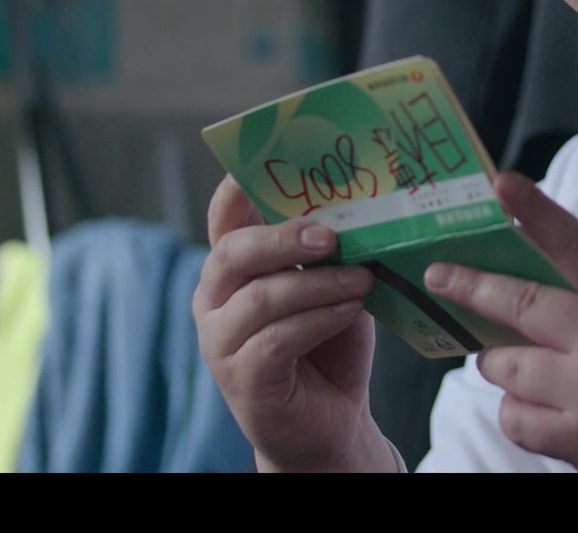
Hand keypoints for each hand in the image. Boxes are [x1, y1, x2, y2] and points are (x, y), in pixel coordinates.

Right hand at [192, 175, 397, 472]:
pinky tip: (351, 310)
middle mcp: (215, 298)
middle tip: (332, 233)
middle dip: (283, 237)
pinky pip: (277, 340)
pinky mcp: (242, 379)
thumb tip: (362, 199)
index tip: (271, 157)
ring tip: (362, 278)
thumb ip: (329, 247)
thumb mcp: (332, 282)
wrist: (332, 421)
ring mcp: (221, 341)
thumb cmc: (330, 341)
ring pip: (261, 298)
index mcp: (233, 265)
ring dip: (317, 283)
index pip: (224, 217)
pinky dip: (319, 319)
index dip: (238, 186)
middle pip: (233, 252)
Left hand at [424, 171, 577, 471]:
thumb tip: (534, 295)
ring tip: (509, 361)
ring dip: (497, 361)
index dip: (537, 212)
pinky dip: (516, 412)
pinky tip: (538, 408)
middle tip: (440, 277)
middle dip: (470, 288)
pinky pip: (515, 418)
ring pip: (505, 366)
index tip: (503, 185)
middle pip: (519, 304)